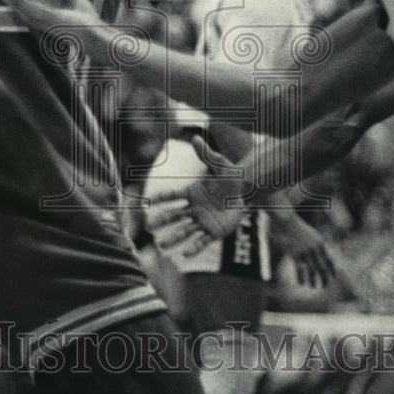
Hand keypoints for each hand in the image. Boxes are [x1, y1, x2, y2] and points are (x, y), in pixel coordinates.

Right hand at [146, 135, 248, 255]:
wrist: (245, 193)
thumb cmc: (230, 177)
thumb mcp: (221, 164)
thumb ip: (207, 154)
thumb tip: (196, 137)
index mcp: (192, 192)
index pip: (173, 195)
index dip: (161, 197)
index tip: (148, 201)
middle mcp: (193, 208)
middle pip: (174, 215)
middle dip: (162, 221)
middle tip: (149, 227)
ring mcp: (202, 221)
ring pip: (184, 231)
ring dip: (173, 238)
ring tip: (162, 245)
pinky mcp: (213, 232)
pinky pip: (201, 242)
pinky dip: (193, 249)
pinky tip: (184, 256)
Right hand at [270, 212, 336, 287]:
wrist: (288, 222)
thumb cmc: (300, 229)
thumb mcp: (312, 235)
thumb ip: (318, 246)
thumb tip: (323, 256)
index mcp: (320, 243)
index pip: (329, 260)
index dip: (331, 269)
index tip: (333, 277)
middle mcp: (315, 249)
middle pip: (322, 267)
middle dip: (325, 278)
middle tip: (325, 285)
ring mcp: (306, 252)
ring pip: (312, 271)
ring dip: (313, 280)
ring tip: (313, 287)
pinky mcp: (296, 254)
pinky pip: (300, 269)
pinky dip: (301, 277)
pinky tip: (302, 283)